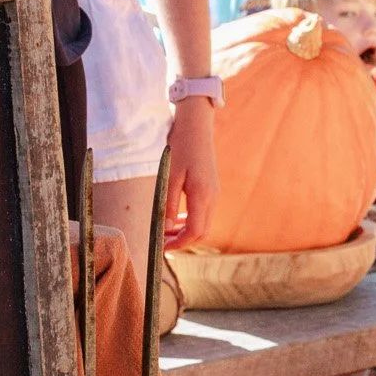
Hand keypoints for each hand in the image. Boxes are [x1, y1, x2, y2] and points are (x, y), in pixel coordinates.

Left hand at [162, 97, 217, 247]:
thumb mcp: (169, 177)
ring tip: (165, 231)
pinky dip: (190, 221)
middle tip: (161, 242)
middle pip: (202, 231)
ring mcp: (214, 193)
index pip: (195, 231)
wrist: (197, 128)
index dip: (179, 243)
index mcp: (202, 195)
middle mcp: (213, 197)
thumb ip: (167, 205)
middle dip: (182, 241)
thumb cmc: (181, 149)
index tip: (161, 247)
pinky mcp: (211, 189)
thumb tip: (165, 228)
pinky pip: (204, 213)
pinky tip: (175, 217)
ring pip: (204, 223)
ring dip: (186, 231)